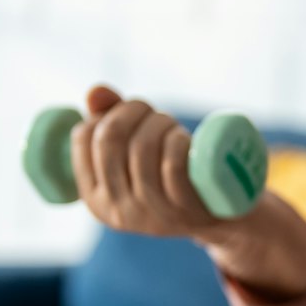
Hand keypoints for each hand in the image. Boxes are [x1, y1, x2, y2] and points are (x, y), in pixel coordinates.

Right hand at [72, 86, 228, 242]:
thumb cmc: (172, 173)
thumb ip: (111, 120)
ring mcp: (151, 213)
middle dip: (134, 110)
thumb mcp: (136, 152)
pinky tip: (186, 140)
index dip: (107, 113)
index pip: (84, 137)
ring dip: (160, 123)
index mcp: (94, 197)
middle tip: (154, 113)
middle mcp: (117, 210)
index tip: (130, 113)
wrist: (222, 211)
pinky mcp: (184, 212)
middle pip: (111, 138)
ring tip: (173, 127)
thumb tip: (96, 92)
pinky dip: (178, 141)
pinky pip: (173, 166)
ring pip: (142, 148)